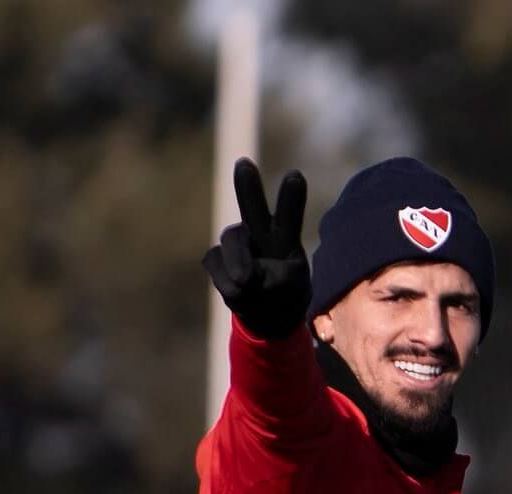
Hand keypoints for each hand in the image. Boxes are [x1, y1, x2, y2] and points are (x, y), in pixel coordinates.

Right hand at [202, 158, 310, 338]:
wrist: (266, 312)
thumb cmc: (285, 293)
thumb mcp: (289, 288)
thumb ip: (271, 279)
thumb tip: (241, 277)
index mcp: (284, 236)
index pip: (289, 215)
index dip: (291, 197)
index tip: (295, 176)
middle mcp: (259, 232)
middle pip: (252, 206)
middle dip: (248, 186)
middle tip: (244, 163)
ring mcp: (236, 243)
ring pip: (231, 239)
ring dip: (239, 262)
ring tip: (250, 282)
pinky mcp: (217, 257)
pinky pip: (216, 262)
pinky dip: (227, 282)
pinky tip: (239, 291)